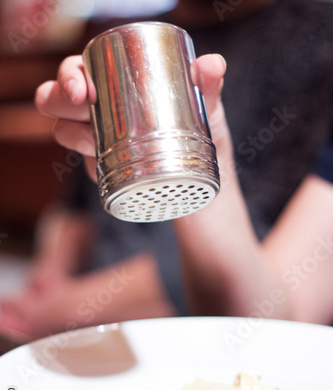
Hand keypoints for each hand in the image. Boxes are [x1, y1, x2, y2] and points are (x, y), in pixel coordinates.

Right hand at [35, 54, 231, 180]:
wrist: (203, 184)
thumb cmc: (202, 136)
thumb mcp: (207, 110)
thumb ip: (209, 86)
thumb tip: (212, 65)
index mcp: (116, 82)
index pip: (79, 69)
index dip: (70, 75)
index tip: (83, 90)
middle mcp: (100, 108)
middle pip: (57, 98)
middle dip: (59, 99)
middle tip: (83, 107)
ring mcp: (98, 138)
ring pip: (63, 130)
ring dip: (73, 134)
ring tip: (97, 144)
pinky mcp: (102, 166)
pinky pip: (85, 164)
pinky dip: (91, 166)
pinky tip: (106, 169)